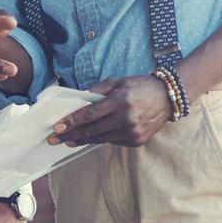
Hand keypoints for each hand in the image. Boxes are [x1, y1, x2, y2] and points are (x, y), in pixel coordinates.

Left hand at [47, 75, 172, 147]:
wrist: (169, 98)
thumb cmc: (140, 86)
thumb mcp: (118, 81)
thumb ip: (97, 90)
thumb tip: (78, 98)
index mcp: (120, 101)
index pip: (90, 114)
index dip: (72, 121)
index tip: (57, 127)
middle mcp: (126, 119)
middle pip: (91, 130)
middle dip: (70, 134)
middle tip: (53, 139)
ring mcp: (132, 132)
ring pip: (100, 139)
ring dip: (81, 140)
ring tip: (67, 140)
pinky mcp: (137, 141)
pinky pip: (112, 141)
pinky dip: (100, 139)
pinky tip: (89, 137)